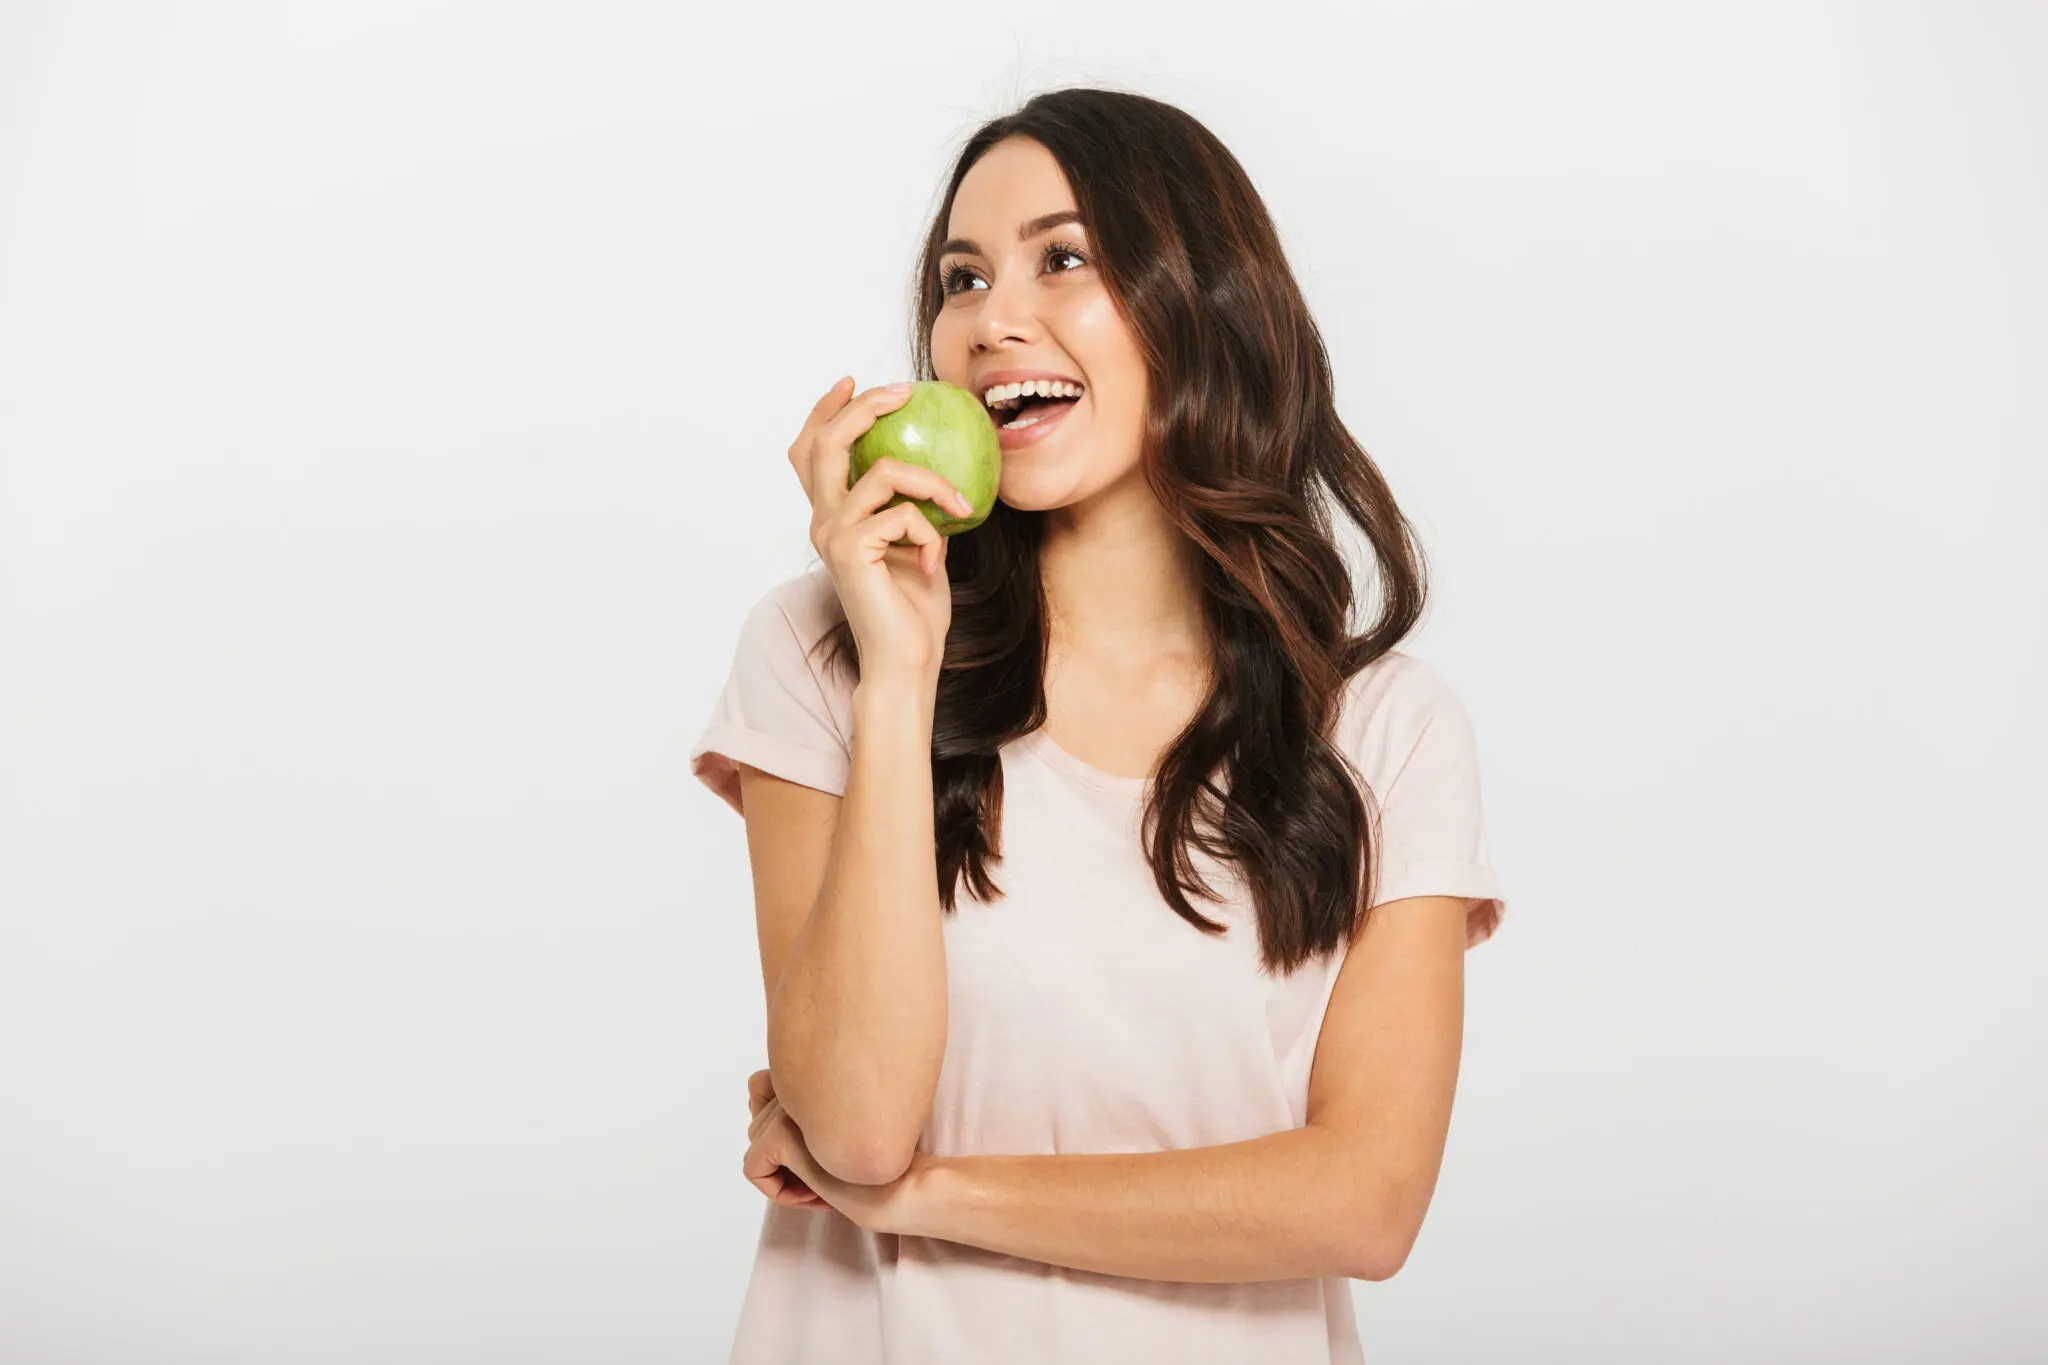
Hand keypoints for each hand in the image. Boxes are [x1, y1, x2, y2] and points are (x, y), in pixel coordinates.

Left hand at [743, 1067, 933, 1234]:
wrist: (907, 1185)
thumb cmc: (882, 1164)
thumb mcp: (837, 1133)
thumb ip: (805, 1110)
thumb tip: (756, 1101)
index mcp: (816, 1072)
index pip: (761, 1085)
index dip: (784, 1131)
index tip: (821, 1155)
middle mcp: (799, 1081)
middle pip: (759, 1123)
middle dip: (785, 1156)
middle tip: (826, 1177)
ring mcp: (791, 1106)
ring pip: (756, 1145)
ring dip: (784, 1174)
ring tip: (823, 1187)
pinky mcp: (784, 1134)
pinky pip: (753, 1169)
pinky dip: (776, 1192)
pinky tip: (815, 1196)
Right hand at [787, 377, 968, 681]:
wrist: (906, 660)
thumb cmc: (914, 610)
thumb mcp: (918, 545)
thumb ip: (913, 509)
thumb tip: (941, 470)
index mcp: (833, 518)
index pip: (812, 454)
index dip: (824, 412)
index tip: (852, 381)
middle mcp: (823, 522)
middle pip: (825, 445)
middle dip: (862, 409)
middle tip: (902, 392)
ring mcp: (833, 535)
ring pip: (881, 474)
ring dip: (930, 481)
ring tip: (956, 504)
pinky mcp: (851, 551)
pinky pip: (902, 514)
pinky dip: (929, 531)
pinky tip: (934, 562)